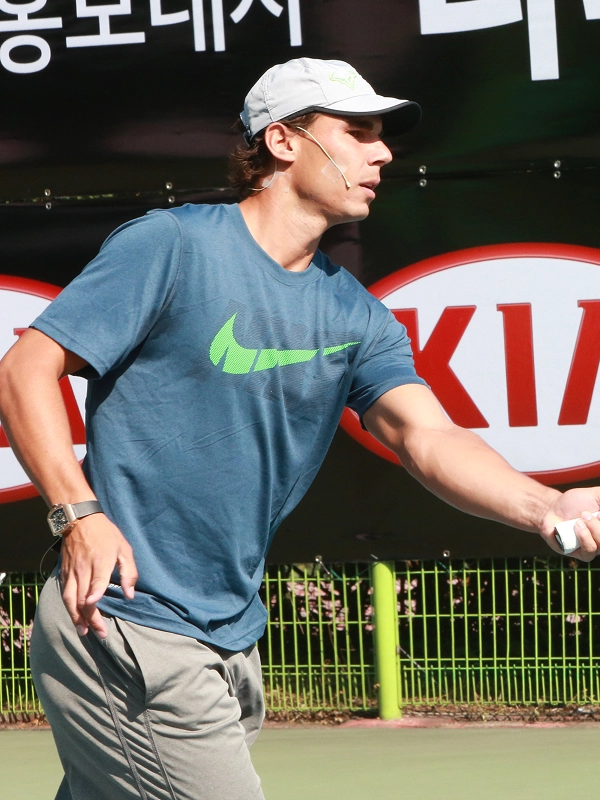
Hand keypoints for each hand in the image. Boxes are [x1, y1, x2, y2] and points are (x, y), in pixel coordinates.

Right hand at [60, 513, 137, 638]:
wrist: (80, 519)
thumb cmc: (106, 534)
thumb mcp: (124, 548)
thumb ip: (129, 572)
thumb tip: (130, 595)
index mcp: (101, 560)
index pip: (96, 580)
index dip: (94, 594)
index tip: (94, 606)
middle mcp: (84, 568)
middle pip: (83, 597)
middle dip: (91, 618)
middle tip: (101, 634)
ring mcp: (72, 571)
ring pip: (70, 599)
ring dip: (76, 617)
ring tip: (84, 631)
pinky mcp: (64, 572)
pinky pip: (65, 594)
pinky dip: (69, 608)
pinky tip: (75, 618)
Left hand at [540, 487, 599, 560]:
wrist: (553, 509)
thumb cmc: (575, 503)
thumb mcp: (596, 495)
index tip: (599, 513)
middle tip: (588, 513)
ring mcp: (597, 548)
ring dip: (594, 529)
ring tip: (581, 518)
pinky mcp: (583, 554)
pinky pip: (590, 550)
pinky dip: (585, 536)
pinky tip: (577, 526)